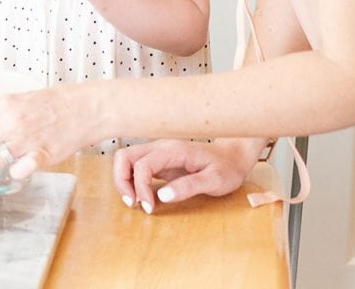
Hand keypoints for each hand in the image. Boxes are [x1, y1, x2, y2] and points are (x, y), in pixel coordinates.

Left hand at [0, 82, 100, 179]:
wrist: (85, 107)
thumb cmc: (54, 104)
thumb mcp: (20, 100)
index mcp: (3, 105)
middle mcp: (10, 122)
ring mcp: (25, 139)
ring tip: (2, 164)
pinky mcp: (41, 155)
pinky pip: (17, 172)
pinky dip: (17, 173)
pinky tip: (22, 166)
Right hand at [112, 139, 255, 212]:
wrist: (233, 157)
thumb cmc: (226, 167)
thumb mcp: (215, 180)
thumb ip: (189, 186)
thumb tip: (163, 196)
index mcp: (173, 150)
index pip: (143, 165)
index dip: (140, 187)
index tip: (149, 207)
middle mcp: (161, 148)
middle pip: (124, 156)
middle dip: (121, 180)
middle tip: (133, 202)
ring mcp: (158, 153)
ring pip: (126, 160)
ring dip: (124, 181)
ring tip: (136, 201)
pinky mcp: (158, 161)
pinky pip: (135, 166)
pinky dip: (131, 180)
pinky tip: (142, 195)